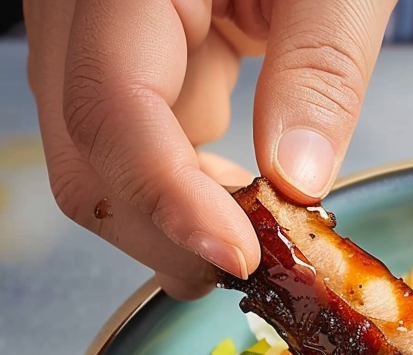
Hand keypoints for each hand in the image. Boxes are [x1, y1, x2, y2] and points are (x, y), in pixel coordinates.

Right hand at [24, 0, 394, 298]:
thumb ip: (321, 70)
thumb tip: (297, 184)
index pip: (112, 104)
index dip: (170, 197)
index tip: (240, 258)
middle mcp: (85, 3)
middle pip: (85, 153)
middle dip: (166, 230)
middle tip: (254, 264)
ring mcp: (96, 31)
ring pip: (98, 160)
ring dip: (173, 217)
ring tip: (256, 232)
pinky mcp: (125, 52)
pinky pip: (130, 139)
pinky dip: (183, 187)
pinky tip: (238, 198)